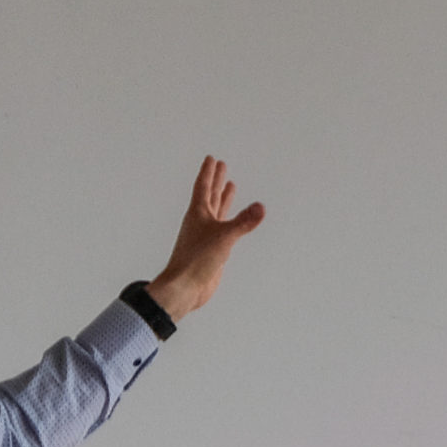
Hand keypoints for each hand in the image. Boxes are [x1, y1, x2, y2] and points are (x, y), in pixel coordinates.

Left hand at [145, 155, 264, 321]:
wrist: (185, 288)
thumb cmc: (196, 260)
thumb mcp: (224, 238)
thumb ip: (243, 222)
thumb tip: (261, 207)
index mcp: (197, 214)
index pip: (203, 186)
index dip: (208, 172)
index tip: (212, 158)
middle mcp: (201, 222)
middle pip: (209, 195)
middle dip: (216, 180)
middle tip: (222, 165)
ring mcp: (206, 236)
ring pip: (216, 211)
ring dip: (223, 198)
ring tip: (230, 186)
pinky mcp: (212, 250)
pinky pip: (223, 229)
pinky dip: (229, 220)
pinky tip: (233, 220)